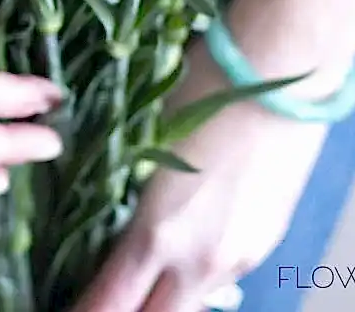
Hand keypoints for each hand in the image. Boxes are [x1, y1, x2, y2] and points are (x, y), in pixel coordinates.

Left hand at [73, 41, 329, 311]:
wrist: (285, 66)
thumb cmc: (206, 85)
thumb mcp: (147, 136)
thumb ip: (129, 194)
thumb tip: (112, 217)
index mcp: (160, 231)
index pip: (110, 302)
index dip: (85, 309)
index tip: (70, 303)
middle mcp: (203, 258)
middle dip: (125, 311)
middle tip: (104, 297)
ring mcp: (242, 253)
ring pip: (193, 300)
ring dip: (165, 295)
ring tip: (142, 273)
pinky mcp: (268, 238)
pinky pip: (222, 273)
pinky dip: (197, 270)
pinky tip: (186, 243)